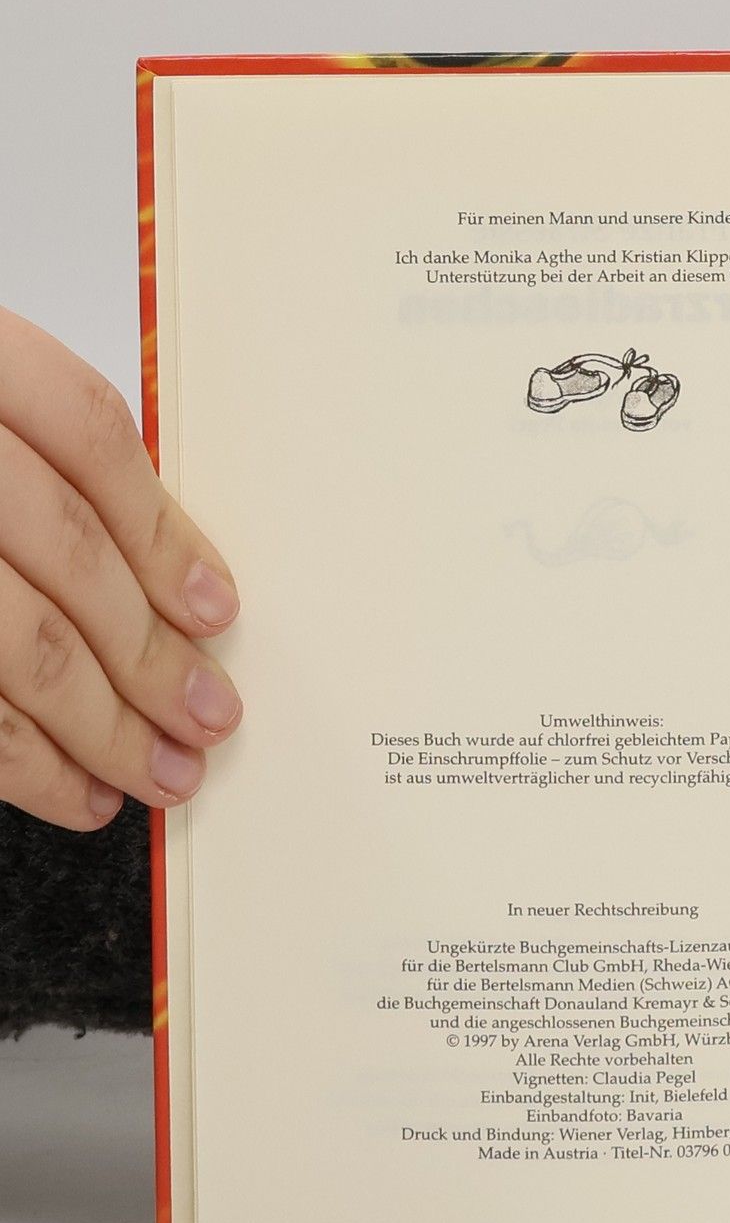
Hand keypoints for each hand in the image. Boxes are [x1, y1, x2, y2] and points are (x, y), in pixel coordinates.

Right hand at [0, 308, 241, 828]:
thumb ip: (54, 478)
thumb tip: (179, 592)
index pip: (86, 433)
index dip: (161, 531)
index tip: (217, 611)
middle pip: (63, 550)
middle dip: (148, 653)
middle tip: (210, 719)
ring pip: (17, 642)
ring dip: (99, 726)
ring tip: (160, 772)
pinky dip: (24, 761)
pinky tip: (76, 789)